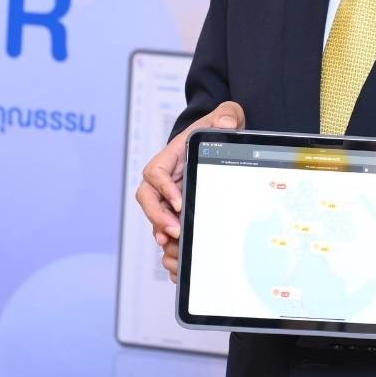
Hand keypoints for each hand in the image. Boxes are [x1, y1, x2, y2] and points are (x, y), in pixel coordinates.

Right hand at [135, 101, 244, 282]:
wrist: (225, 138)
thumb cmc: (220, 127)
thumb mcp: (226, 115)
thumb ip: (226, 114)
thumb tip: (224, 123)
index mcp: (173, 156)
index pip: (156, 171)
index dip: (163, 188)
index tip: (178, 201)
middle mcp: (167, 178)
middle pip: (149, 199)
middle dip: (158, 217)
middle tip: (174, 232)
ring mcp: (172, 195)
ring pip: (157, 219)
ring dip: (163, 234)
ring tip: (175, 250)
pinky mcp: (181, 210)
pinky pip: (168, 230)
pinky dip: (171, 246)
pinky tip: (180, 261)